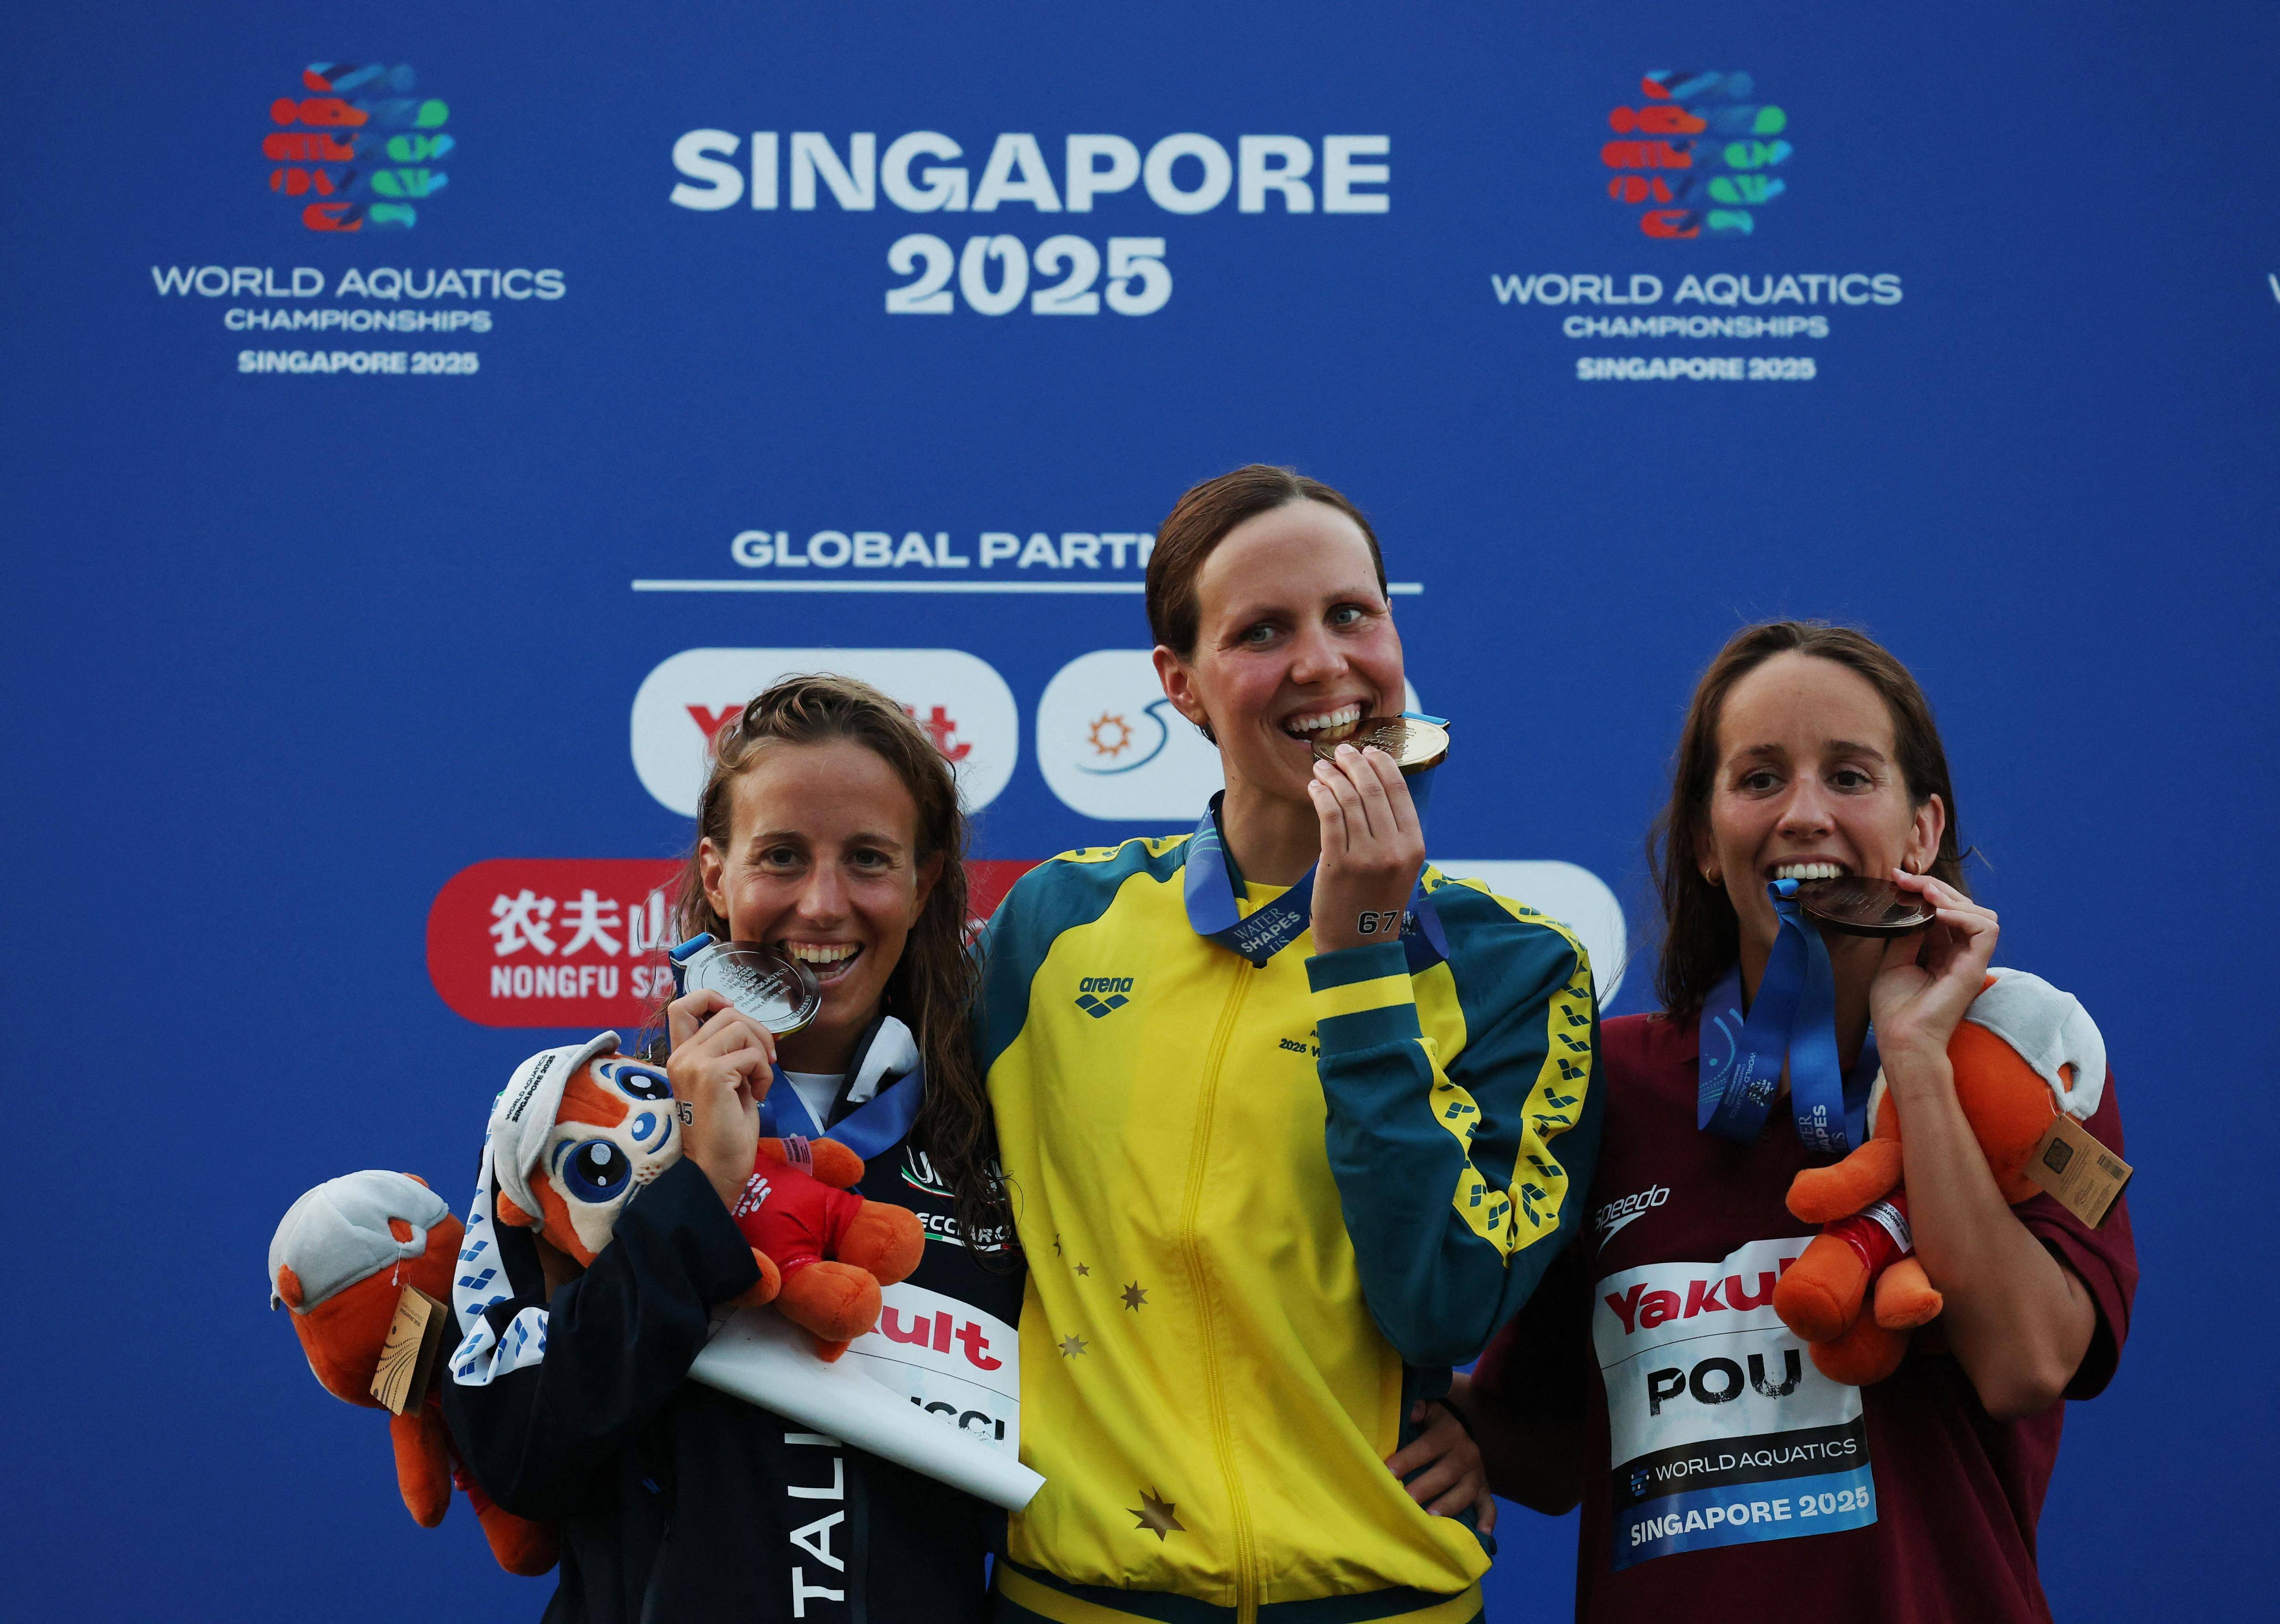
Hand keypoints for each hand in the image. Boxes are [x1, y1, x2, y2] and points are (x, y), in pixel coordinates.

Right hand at [666, 988, 775, 1210]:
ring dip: (761, 1054)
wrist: (716, 1171)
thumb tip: (752, 1029)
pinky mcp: (712, 1075)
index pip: (682, 1005)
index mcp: (680, 1057)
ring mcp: (694, 1064)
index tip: (733, 1012)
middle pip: (726, 1014)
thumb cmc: (725, 1133)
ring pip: (740, 1027)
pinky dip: (764, 1074)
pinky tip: (757, 1097)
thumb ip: (728, 1055)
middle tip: (765, 1062)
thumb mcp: (725, 1083)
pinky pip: (752, 1055)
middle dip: (757, 1031)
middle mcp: (681, 1057)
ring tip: (758, 1084)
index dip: (711, 996)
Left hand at [1308, 743, 1424, 952]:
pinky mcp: (1338, 864)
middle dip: (1355, 763)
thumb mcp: (1398, 869)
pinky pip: (1330, 817)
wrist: (1359, 947)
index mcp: (1414, 846)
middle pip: (1373, 789)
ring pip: (1349, 800)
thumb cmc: (1375, 905)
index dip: (1382, 765)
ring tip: (1322, 768)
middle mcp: (1394, 849)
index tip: (1368, 752)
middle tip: (1341, 752)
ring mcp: (1366, 857)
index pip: (1399, 791)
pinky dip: (1322, 796)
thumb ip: (1393, 834)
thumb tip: (1374, 789)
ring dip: (1333, 777)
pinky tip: (1315, 788)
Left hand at [1385, 1399, 1495, 1531]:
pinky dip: (1487, 1520)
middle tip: (1406, 1500)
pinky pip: (1489, 1506)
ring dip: (1449, 1505)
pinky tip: (1481, 1533)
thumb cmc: (1430, 1425)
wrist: (1456, 1430)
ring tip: (1430, 1518)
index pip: (1428, 1446)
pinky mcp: (1484, 1490)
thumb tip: (1411, 1410)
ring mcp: (1477, 1473)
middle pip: (1447, 1472)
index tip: (1388, 1472)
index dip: (1408, 1459)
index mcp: (1450, 1431)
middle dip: (1425, 1487)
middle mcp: (1467, 1452)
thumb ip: (1416, 1409)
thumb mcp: (1425, 1410)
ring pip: (1466, 1492)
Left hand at [1869, 870, 1998, 1065]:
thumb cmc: (1895, 1009)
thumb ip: (1907, 934)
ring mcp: (1970, 960)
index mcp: (1940, 951)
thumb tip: (1912, 906)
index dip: (1924, 891)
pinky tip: (1939, 914)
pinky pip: (1986, 930)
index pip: (1944, 910)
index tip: (1896, 879)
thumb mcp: (1894, 961)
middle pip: (1962, 906)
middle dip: (1934, 886)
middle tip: (1905, 880)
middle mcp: (1959, 953)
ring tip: (1926, 896)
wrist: (1901, 1040)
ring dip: (1952, 898)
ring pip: (1981, 914)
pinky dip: (1965, 916)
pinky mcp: (1976, 967)